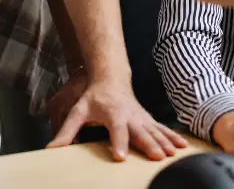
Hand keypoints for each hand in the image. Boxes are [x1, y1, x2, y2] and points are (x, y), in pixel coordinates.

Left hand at [47, 77, 186, 161]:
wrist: (111, 76)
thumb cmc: (94, 96)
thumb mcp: (78, 111)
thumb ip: (66, 131)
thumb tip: (52, 148)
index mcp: (114, 114)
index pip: (117, 130)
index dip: (119, 142)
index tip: (121, 156)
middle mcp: (130, 115)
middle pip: (141, 132)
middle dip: (150, 145)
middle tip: (157, 157)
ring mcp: (141, 116)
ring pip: (155, 130)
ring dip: (165, 142)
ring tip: (172, 154)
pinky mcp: (147, 118)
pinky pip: (161, 128)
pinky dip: (172, 136)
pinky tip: (181, 146)